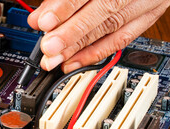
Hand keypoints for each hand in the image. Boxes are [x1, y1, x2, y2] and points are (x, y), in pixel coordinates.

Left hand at [28, 0, 169, 72]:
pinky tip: (73, 63)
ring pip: (110, 28)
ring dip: (78, 48)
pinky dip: (94, 54)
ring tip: (55, 60)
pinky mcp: (147, 16)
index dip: (65, 7)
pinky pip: (121, 40)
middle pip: (101, 11)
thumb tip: (40, 18)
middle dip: (70, 33)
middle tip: (48, 48)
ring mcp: (144, 1)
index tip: (44, 23)